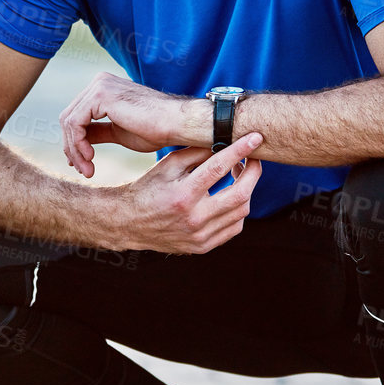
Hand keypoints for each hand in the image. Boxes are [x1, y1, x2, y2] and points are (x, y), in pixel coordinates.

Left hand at [60, 72, 197, 177]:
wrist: (178, 125)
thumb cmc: (157, 130)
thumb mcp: (118, 133)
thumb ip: (97, 132)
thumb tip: (77, 142)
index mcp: (103, 88)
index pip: (76, 115)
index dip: (73, 142)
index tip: (80, 164)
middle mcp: (99, 83)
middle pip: (68, 118)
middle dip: (72, 148)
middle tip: (83, 171)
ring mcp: (99, 86)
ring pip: (69, 122)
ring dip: (75, 150)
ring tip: (88, 170)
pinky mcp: (100, 95)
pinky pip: (75, 123)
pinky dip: (78, 144)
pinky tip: (91, 158)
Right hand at [110, 132, 263, 253]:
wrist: (128, 222)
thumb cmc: (148, 189)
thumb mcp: (167, 166)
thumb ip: (196, 153)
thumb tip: (224, 140)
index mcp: (182, 195)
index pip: (218, 168)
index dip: (240, 150)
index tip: (255, 138)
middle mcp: (193, 219)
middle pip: (240, 195)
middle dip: (253, 173)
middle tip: (253, 159)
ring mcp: (200, 236)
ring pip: (241, 212)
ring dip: (246, 190)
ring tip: (239, 176)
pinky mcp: (203, 246)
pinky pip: (234, 228)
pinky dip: (238, 210)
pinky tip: (231, 198)